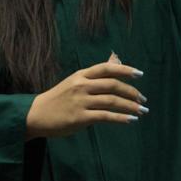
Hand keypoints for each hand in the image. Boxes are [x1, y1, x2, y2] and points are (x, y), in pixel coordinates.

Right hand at [25, 57, 146, 139]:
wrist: (36, 114)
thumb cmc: (59, 98)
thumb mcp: (76, 81)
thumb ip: (96, 74)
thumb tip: (116, 60)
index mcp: (81, 75)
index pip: (107, 68)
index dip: (125, 70)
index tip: (140, 74)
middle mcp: (82, 85)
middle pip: (113, 85)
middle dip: (132, 92)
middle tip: (143, 98)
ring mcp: (81, 101)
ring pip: (112, 101)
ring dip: (130, 106)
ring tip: (141, 110)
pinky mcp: (80, 117)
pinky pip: (105, 116)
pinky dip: (120, 118)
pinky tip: (130, 120)